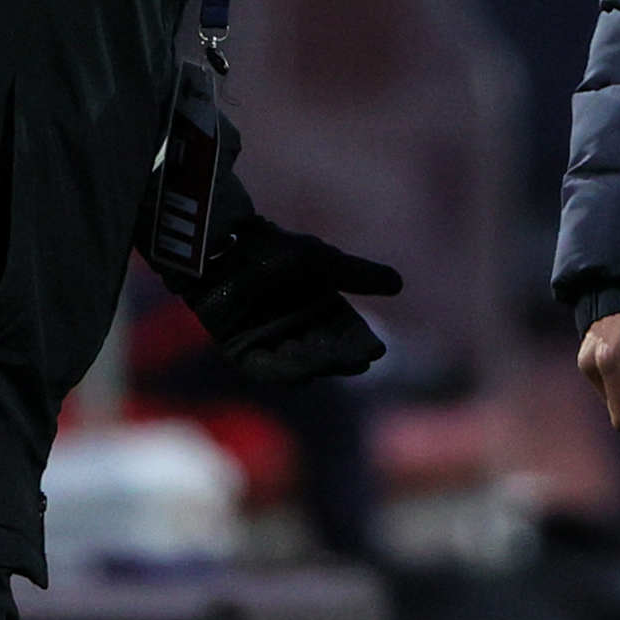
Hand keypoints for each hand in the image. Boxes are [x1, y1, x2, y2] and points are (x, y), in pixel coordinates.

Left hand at [175, 217, 403, 385]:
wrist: (220, 244)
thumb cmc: (270, 248)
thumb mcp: (319, 261)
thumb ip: (355, 274)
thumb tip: (398, 284)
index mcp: (316, 305)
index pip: (344, 331)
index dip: (359, 341)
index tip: (376, 349)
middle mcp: (295, 326)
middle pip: (324, 350)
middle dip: (342, 356)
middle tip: (362, 359)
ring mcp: (268, 340)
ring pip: (299, 361)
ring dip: (319, 364)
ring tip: (338, 363)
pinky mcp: (240, 351)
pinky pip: (266, 368)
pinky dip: (286, 371)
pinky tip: (305, 375)